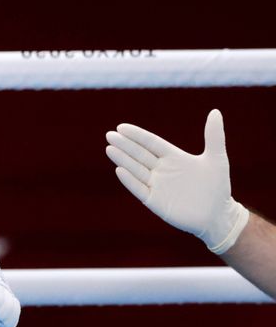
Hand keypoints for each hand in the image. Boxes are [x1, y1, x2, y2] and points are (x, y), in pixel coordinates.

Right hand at [106, 109, 249, 253]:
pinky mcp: (154, 201)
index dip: (137, 135)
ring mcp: (156, 185)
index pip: (151, 143)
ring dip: (123, 159)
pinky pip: (139, 189)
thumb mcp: (217, 159)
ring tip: (109, 148)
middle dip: (124, 145)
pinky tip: (119, 170)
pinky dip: (129, 180)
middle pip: (139, 154)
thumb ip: (214, 136)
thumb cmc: (218, 187)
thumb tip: (215, 111)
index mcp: (173, 157)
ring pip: (135, 169)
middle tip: (110, 135)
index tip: (122, 127)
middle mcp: (161, 169)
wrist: (217, 215)